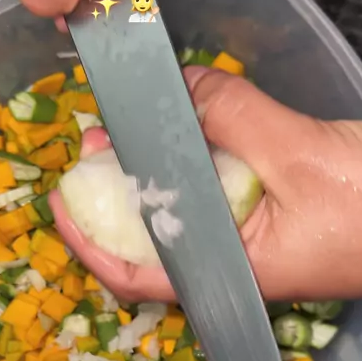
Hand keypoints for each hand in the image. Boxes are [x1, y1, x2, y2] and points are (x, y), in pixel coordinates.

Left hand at [50, 67, 361, 302]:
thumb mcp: (301, 154)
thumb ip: (234, 116)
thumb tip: (180, 85)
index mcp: (231, 274)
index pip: (135, 275)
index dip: (87, 240)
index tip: (60, 198)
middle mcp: (232, 266)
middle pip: (148, 242)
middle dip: (111, 195)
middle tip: (93, 143)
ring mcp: (251, 244)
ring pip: (179, 217)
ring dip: (149, 175)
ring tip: (124, 131)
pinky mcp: (269, 219)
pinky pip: (213, 196)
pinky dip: (191, 163)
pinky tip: (183, 133)